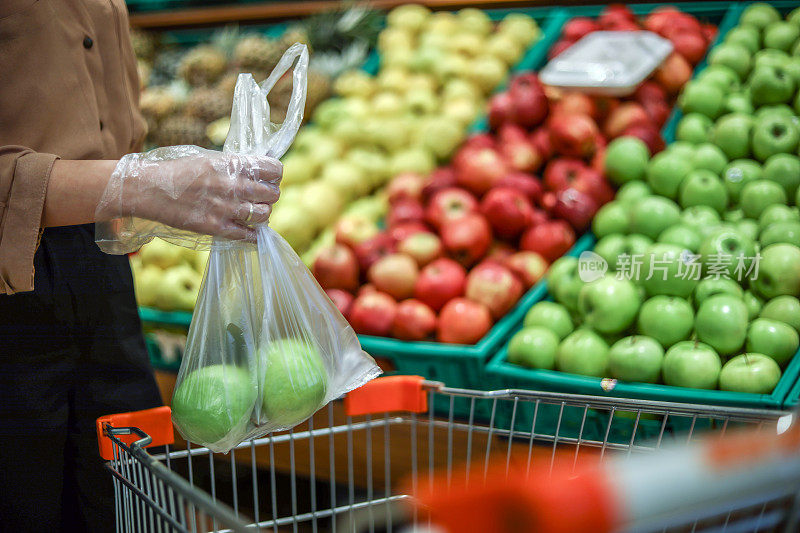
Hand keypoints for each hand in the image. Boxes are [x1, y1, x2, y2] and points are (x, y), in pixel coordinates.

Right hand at [97, 146, 281, 241]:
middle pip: (273, 193)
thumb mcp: (208, 159)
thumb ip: (233, 166)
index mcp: (232, 164)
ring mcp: (226, 208)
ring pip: (265, 215)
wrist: (147, 188)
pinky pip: (248, 236)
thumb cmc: (176, 171)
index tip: (270, 178)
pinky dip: (254, 235)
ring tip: (252, 213)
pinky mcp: (216, 227)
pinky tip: (250, 232)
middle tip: (261, 198)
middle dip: (270, 196)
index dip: (275, 175)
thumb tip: (256, 171)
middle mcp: (233, 185)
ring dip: (262, 215)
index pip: (274, 169)